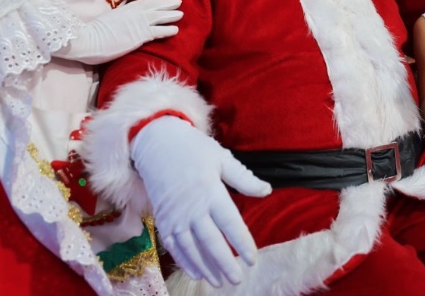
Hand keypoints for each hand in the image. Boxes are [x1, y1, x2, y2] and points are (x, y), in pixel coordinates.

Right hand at [55, 0, 182, 64]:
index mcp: (124, 9)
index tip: (165, 0)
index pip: (144, 3)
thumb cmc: (91, 34)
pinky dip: (167, 29)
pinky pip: (157, 31)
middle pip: (154, 7)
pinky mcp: (138, 36)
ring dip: (171, 15)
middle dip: (167, 5)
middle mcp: (132, 14)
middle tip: (179, 3)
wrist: (85, 40)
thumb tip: (123, 21)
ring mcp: (136, 24)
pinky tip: (176, 29)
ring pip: (159, 17)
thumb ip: (119, 19)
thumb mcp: (108, 21)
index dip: (156, 1)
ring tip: (181, 14)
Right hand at [130, 116, 271, 286]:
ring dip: (205, 267)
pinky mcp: (163, 219)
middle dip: (224, 263)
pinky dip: (184, 261)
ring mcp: (175, 216)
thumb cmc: (194, 149)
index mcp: (210, 192)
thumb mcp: (222, 158)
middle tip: (237, 279)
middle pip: (210, 242)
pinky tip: (196, 272)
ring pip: (191, 249)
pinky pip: (173, 246)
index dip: (242, 243)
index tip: (252, 260)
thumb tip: (266, 190)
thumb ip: (243, 178)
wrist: (157, 143)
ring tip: (219, 281)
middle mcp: (192, 208)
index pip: (230, 224)